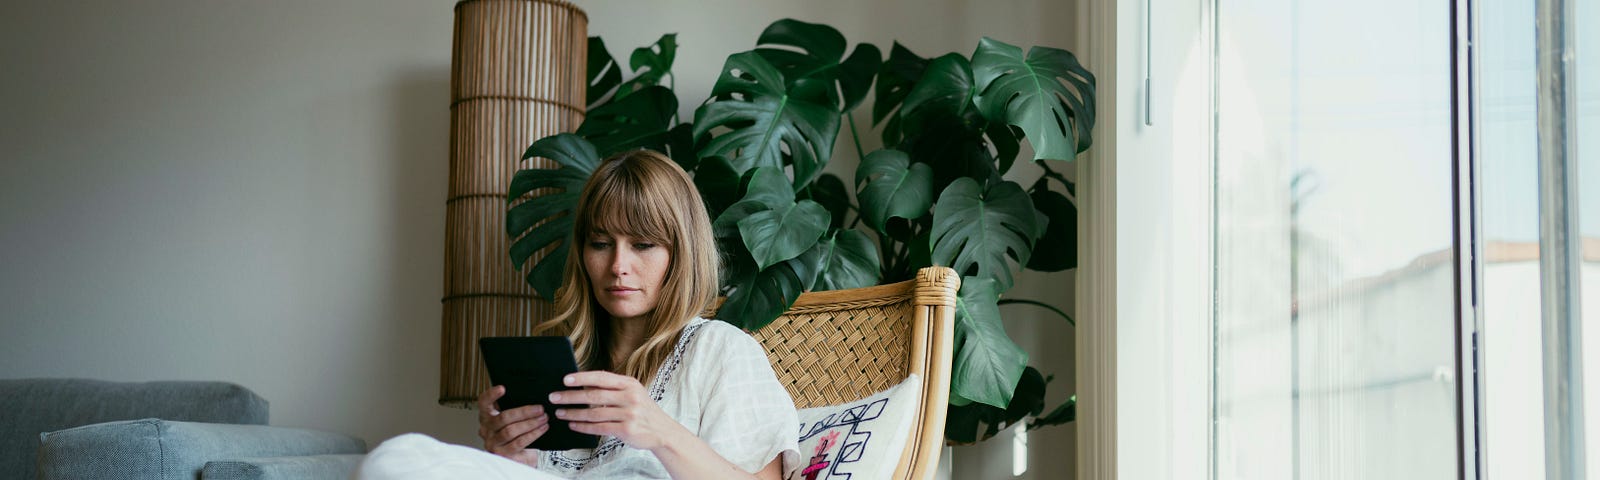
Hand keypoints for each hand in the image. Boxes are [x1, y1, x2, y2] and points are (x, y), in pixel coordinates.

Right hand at [476, 385, 546, 465]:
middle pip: (503, 417)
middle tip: (540, 408)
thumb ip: (513, 407)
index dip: (491, 395)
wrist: (519, 455)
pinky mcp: (502, 454)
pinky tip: (542, 429)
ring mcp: (492, 443)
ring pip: (511, 431)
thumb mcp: (512, 418)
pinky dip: (533, 434)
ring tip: (543, 418)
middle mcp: (486, 429)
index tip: (502, 388)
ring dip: (530, 423)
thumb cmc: (516, 432)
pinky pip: (518, 442)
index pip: (483, 403)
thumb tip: (530, 394)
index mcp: (486, 416)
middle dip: (524, 412)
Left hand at [550, 371, 684, 451]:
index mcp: (630, 384)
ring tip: (560, 413)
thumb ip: (612, 389)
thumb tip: (583, 387)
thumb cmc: (643, 410)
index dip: (582, 378)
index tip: (565, 379)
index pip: (602, 377)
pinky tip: (573, 425)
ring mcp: (629, 413)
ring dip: (574, 413)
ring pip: (594, 413)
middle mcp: (630, 397)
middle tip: (554, 397)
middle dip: (571, 396)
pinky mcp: (626, 429)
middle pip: (594, 396)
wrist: (662, 431)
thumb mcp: (632, 393)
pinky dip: (583, 427)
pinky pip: (599, 427)